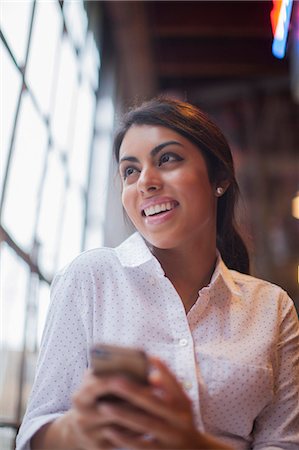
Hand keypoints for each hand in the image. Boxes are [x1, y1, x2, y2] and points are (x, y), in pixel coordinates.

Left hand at [93, 357, 231, 448]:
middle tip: (114, 382)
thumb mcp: (180, 405)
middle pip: (156, 404)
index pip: (175, 384)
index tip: (150, 357)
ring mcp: (172, 438)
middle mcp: (181, 421)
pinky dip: (124, 438)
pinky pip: (140, 446)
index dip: (164, 371)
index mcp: (184, 405)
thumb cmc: (180, 421)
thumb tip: (151, 376)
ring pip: (146, 424)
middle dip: (134, 392)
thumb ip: (168, 387)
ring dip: (124, 415)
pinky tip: (109, 430)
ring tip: (104, 406)